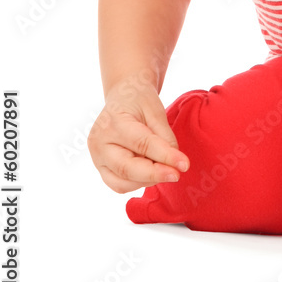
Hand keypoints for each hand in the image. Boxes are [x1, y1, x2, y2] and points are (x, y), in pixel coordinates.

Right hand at [87, 77, 189, 192]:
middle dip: (155, 174)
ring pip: (122, 183)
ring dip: (147, 180)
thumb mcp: (155, 110)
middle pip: (126, 168)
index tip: (184, 165)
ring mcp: (96, 158)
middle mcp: (99, 143)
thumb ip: (165, 137)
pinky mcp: (101, 168)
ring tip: (164, 167)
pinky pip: (119, 185)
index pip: (141, 144)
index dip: (165, 156)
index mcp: (112, 123)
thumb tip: (175, 163)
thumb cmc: (138, 100)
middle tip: (177, 174)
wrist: (122, 96)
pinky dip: (138, 182)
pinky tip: (152, 170)